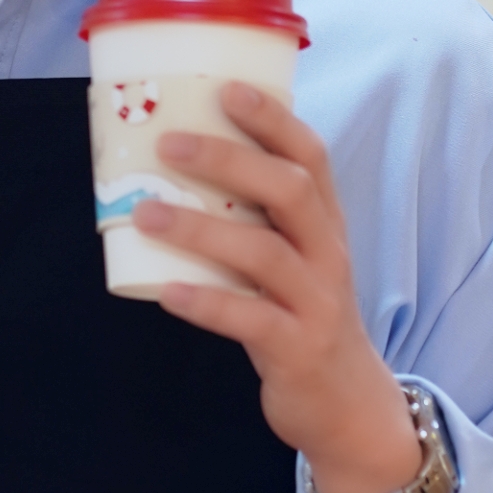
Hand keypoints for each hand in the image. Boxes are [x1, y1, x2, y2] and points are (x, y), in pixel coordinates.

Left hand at [134, 85, 441, 492]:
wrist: (347, 404)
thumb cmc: (302, 316)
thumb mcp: (292, 260)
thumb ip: (251, 221)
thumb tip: (167, 171)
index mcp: (325, 225)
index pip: (311, 156)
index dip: (273, 119)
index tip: (226, 87)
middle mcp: (327, 254)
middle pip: (290, 190)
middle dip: (230, 159)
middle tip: (168, 143)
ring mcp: (316, 302)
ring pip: (263, 253)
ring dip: (200, 229)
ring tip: (145, 213)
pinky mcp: (297, 349)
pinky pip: (249, 320)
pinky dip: (205, 302)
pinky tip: (164, 291)